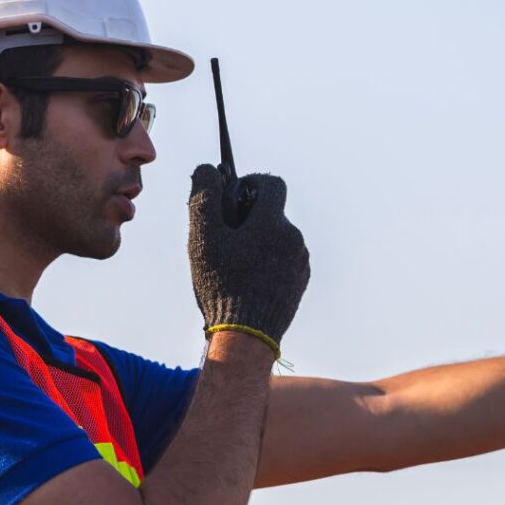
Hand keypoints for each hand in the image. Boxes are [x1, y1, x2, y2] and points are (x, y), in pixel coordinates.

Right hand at [188, 164, 309, 354]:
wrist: (247, 334)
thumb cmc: (222, 284)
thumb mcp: (204, 237)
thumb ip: (204, 197)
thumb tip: (208, 169)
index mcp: (273, 222)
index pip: (271, 183)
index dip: (251, 182)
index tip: (233, 196)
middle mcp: (294, 238)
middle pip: (272, 213)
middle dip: (250, 218)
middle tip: (226, 237)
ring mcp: (300, 262)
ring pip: (278, 238)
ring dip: (259, 242)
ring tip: (234, 265)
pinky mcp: (300, 281)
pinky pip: (284, 260)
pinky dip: (268, 262)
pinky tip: (248, 281)